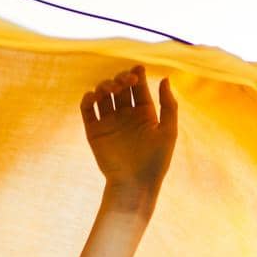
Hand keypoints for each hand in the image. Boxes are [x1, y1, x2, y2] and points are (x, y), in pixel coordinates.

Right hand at [80, 64, 177, 194]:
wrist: (134, 185)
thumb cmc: (156, 162)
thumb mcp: (169, 132)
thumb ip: (169, 105)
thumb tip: (165, 78)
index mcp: (144, 114)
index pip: (138, 87)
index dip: (137, 75)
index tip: (138, 70)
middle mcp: (126, 116)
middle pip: (120, 87)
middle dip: (121, 78)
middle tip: (125, 82)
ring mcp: (110, 122)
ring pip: (103, 93)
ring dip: (105, 85)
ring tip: (111, 89)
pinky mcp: (94, 131)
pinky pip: (87, 108)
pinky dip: (88, 98)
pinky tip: (95, 96)